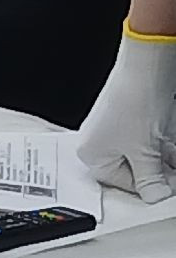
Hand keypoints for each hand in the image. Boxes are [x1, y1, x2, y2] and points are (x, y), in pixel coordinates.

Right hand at [77, 31, 175, 202]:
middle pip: (134, 167)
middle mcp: (99, 141)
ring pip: (144, 152)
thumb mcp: (146, 151)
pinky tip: (173, 144)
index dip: (150, 187)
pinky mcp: (132, 113)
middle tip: (174, 175)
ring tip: (175, 157)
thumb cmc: (135, 100)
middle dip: (159, 171)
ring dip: (165, 157)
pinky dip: (163, 142)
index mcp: (91, 154)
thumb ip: (151, 179)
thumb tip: (156, 196)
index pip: (123, 183)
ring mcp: (116, 126)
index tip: (168, 189)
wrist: (148, 61)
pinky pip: (148, 136)